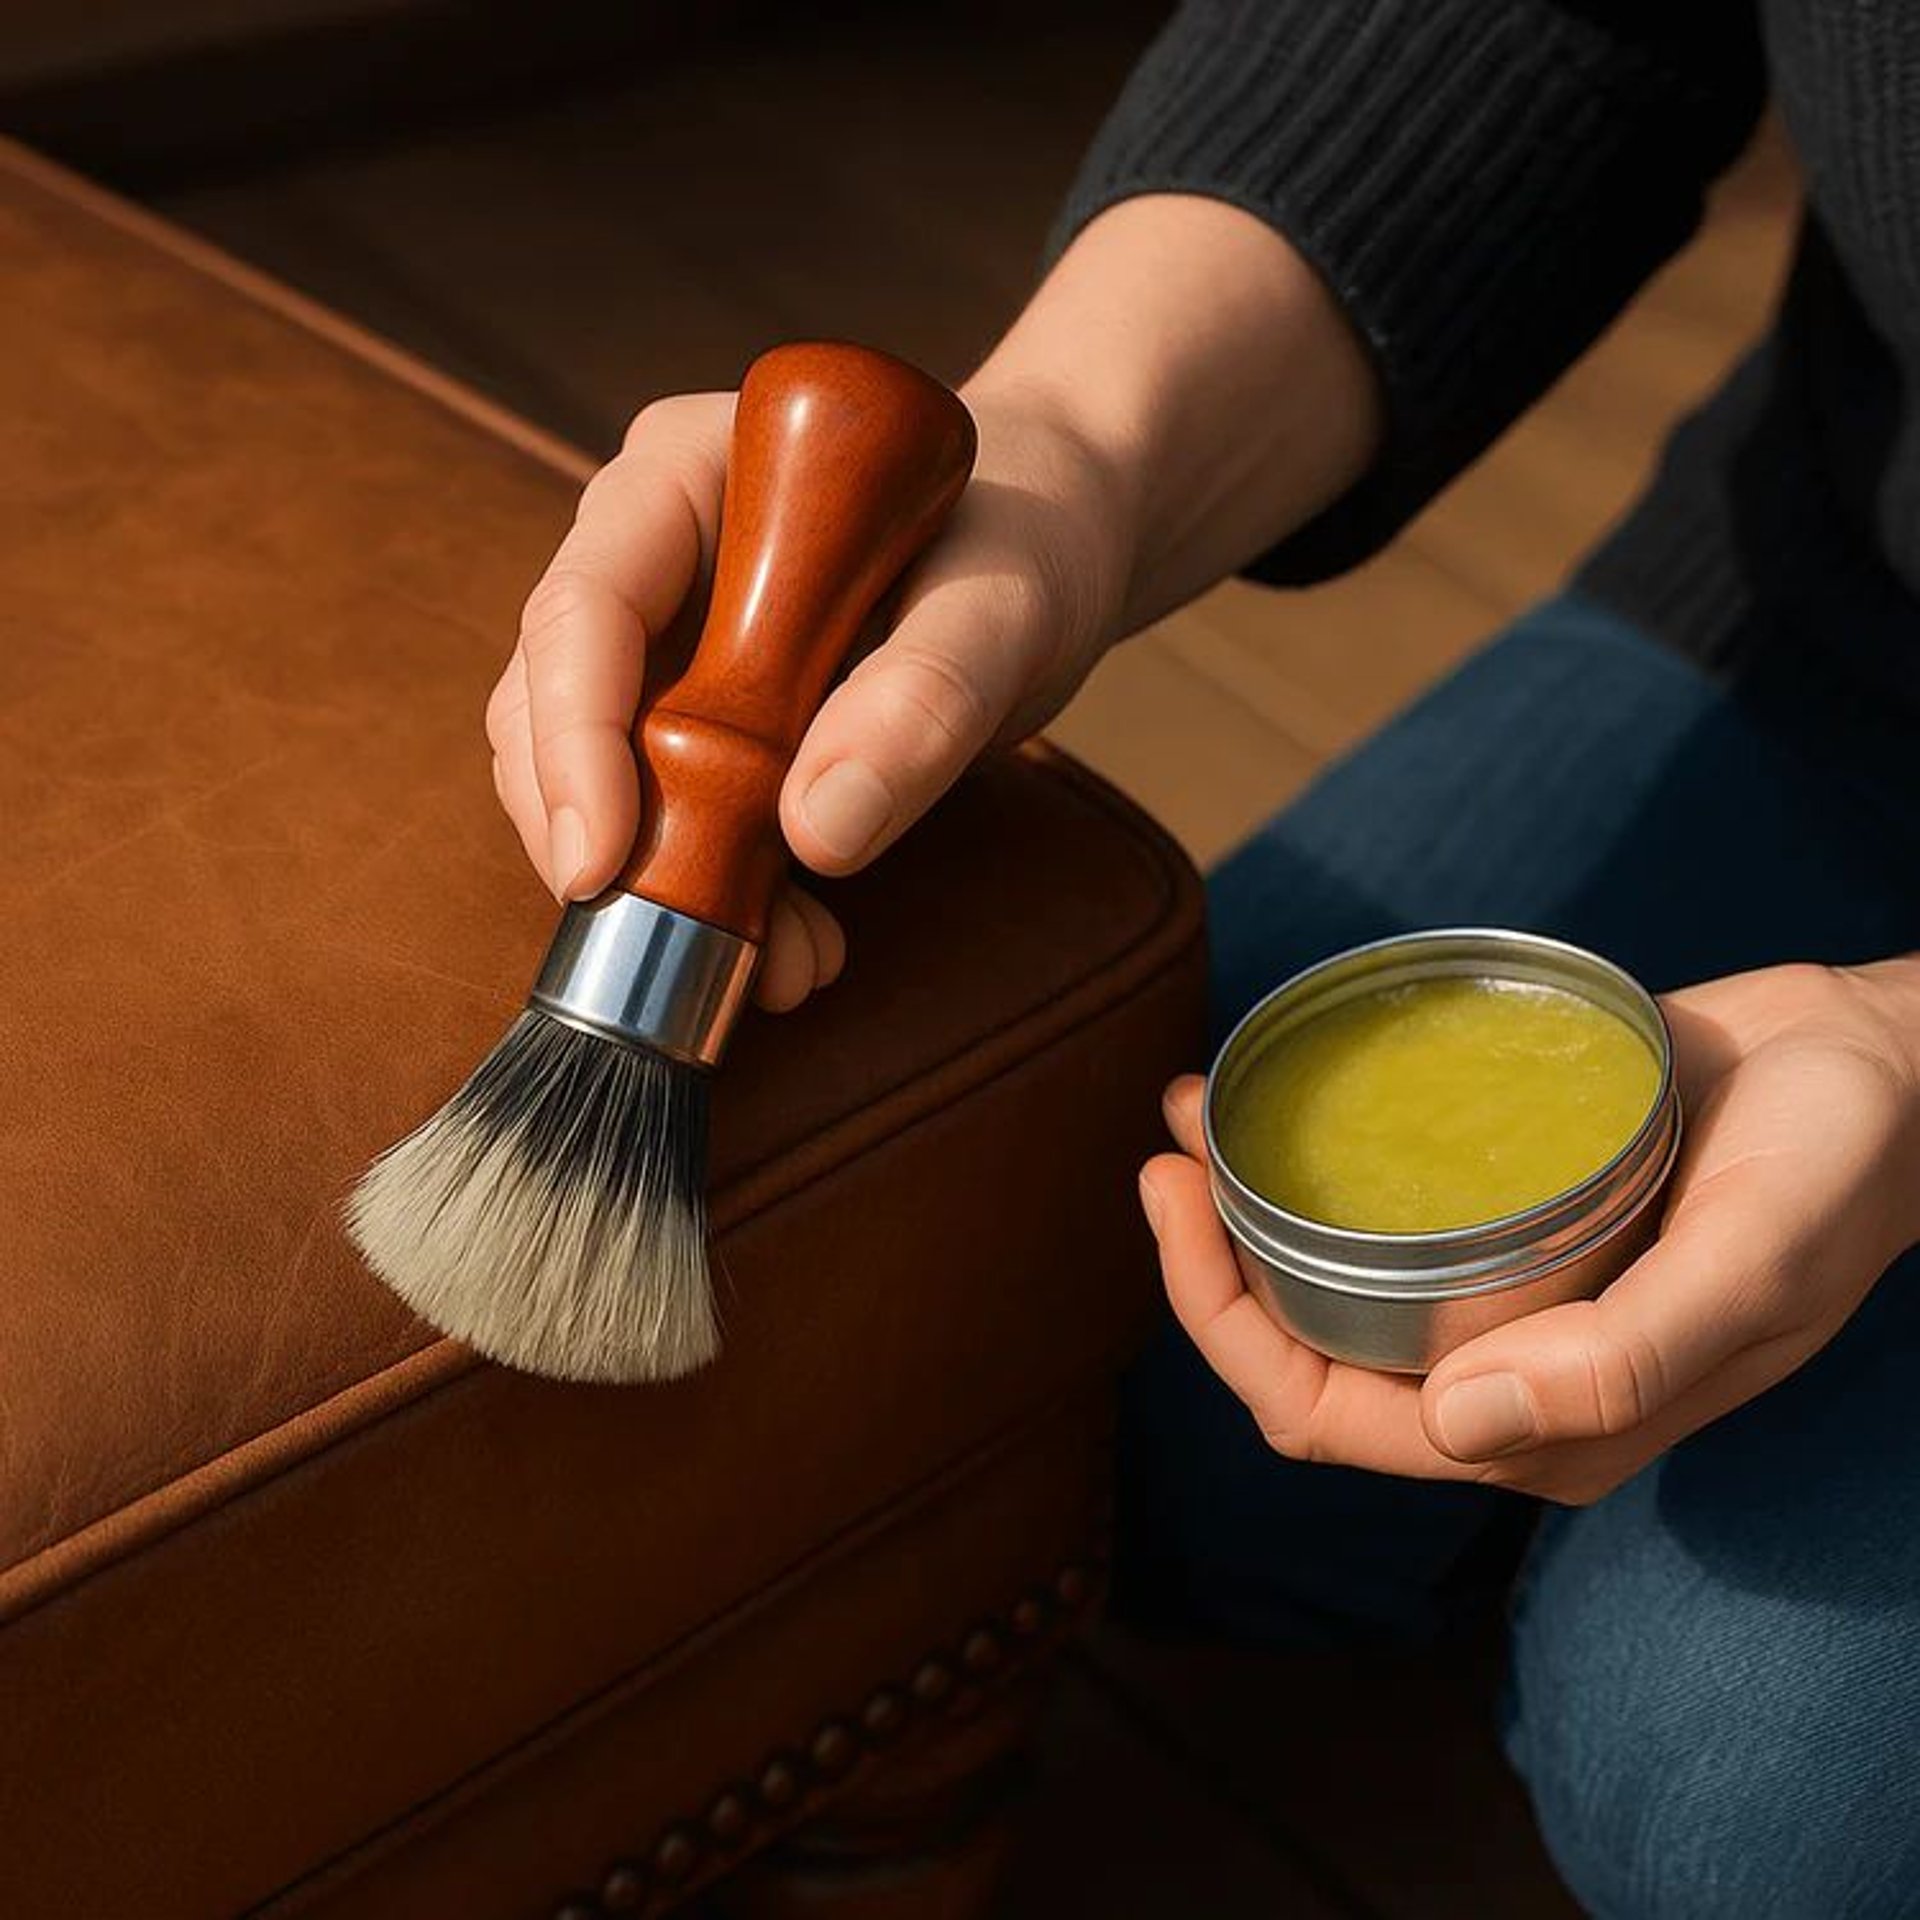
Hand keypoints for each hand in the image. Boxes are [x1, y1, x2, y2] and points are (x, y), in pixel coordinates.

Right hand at [485, 383, 1129, 1010]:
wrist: (1056, 554)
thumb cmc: (1028, 539)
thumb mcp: (1005, 605)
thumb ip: (925, 695)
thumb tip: (820, 827)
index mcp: (687, 475)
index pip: (583, 604)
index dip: (572, 738)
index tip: (601, 862)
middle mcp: (652, 556)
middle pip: (551, 705)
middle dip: (608, 840)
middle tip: (694, 947)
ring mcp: (669, 645)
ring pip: (599, 780)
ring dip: (667, 886)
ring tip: (788, 966)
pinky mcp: (704, 723)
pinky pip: (672, 820)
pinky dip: (717, 894)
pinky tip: (802, 944)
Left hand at [1139, 959, 1919, 1504]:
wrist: (1882, 1071)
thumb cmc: (1835, 1173)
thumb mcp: (1751, 1265)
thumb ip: (1623, 1362)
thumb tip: (1455, 1427)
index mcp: (1547, 1425)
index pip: (1332, 1419)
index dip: (1226, 1330)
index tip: (1175, 1204)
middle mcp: (1504, 1374)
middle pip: (1302, 1356)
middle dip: (1209, 1269)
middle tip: (1168, 1150)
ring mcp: (1499, 1297)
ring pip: (1325, 1285)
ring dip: (1238, 1215)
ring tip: (1193, 1111)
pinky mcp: (1505, 1220)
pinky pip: (1374, 1216)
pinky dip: (1303, 1170)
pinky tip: (1261, 1098)